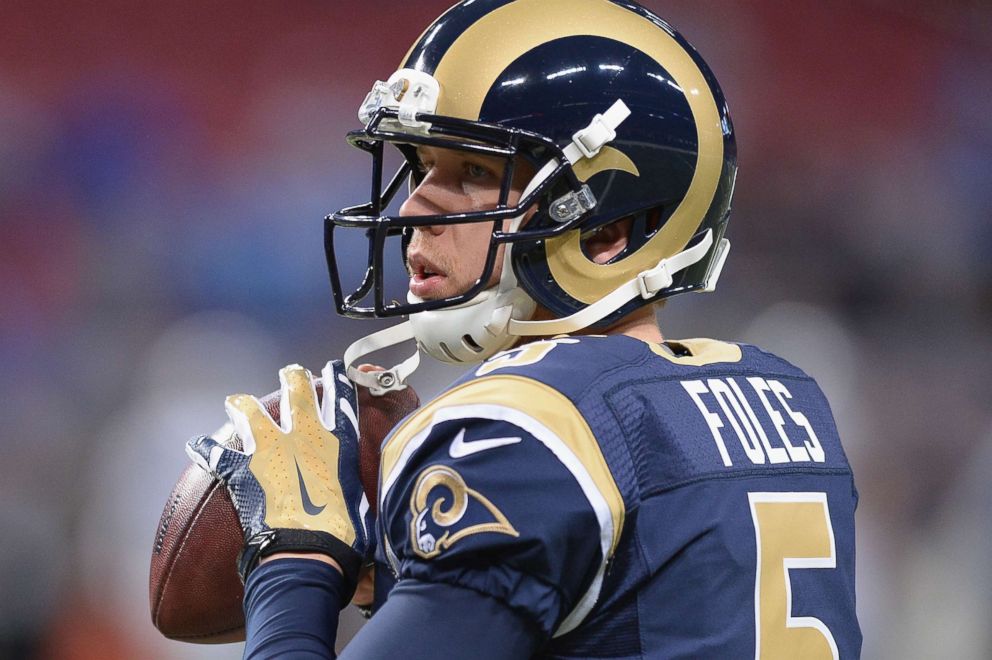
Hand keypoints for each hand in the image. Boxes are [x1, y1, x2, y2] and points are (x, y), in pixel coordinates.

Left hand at [186, 361, 369, 587]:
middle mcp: (304, 435)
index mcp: (337, 442)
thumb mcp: (360, 499)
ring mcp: (270, 449)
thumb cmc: (344, 534)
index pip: (340, 400)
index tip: (334, 366)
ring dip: (244, 405)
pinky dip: (206, 449)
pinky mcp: (242, 470)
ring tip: (236, 401)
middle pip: (298, 391)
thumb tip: (349, 492)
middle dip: (294, 378)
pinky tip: (195, 443)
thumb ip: (351, 483)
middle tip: (291, 372)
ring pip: (252, 411)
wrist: (308, 551)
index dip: (338, 379)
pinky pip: (217, 454)